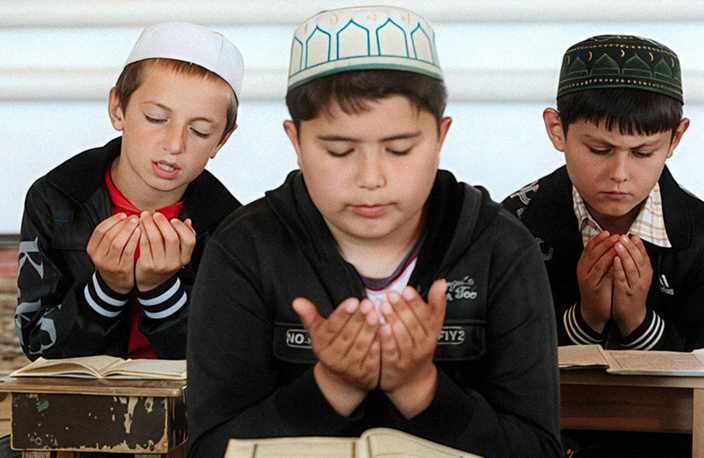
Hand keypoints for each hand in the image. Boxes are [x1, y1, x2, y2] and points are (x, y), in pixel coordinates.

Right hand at [86, 213, 139, 293]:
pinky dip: (134, 240)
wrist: (115, 284)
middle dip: (123, 224)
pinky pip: (128, 251)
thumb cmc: (113, 261)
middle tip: (134, 217)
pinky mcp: (122, 269)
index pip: (100, 230)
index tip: (123, 215)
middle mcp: (98, 257)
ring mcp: (109, 264)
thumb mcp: (105, 249)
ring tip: (138, 223)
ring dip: (129, 230)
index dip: (112, 220)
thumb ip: (110, 235)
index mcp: (92, 249)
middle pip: (109, 235)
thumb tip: (124, 216)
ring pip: (118, 242)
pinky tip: (140, 232)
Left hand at [135, 212, 195, 291]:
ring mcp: (160, 265)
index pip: (189, 240)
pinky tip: (139, 227)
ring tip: (145, 216)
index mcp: (184, 258)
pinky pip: (144, 244)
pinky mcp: (146, 265)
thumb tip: (187, 222)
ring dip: (149, 224)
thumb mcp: (179, 254)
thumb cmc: (165, 263)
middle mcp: (174, 262)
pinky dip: (141, 233)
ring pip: (155, 239)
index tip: (173, 219)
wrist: (152, 283)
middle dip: (162, 222)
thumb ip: (184, 238)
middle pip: (171, 238)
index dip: (182, 228)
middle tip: (155, 214)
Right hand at [292, 297, 379, 416]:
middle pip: (347, 335)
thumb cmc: (332, 347)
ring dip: (370, 329)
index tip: (353, 301)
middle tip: (368, 304)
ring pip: (362, 345)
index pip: (332, 328)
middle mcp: (334, 359)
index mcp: (321, 346)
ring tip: (376, 314)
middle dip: (358, 318)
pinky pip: (374, 356)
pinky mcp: (367, 374)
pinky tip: (385, 329)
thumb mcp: (319, 332)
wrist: (342, 378)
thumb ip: (309, 316)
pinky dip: (380, 342)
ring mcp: (350, 368)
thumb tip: (297, 302)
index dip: (342, 314)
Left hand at [378, 279, 445, 417]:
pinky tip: (380, 327)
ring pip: (403, 337)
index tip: (407, 290)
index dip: (417, 303)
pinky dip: (386, 338)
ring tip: (383, 306)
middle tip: (392, 294)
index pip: (427, 316)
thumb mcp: (431, 327)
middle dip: (403, 308)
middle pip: (414, 325)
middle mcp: (422, 345)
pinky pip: (391, 350)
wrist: (411, 380)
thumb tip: (442, 282)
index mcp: (432, 333)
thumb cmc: (419, 347)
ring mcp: (408, 357)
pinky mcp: (394, 365)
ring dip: (393, 320)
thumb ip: (436, 305)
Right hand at [577, 231, 619, 332]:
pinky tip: (619, 261)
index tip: (607, 233)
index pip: (588, 249)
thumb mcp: (591, 271)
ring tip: (619, 245)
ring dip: (610, 253)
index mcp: (582, 266)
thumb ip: (594, 257)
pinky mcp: (598, 289)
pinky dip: (612, 267)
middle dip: (606, 244)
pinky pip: (606, 276)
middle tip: (616, 236)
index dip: (598, 239)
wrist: (593, 310)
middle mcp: (584, 272)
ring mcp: (590, 281)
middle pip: (594, 254)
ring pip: (600, 263)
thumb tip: (599, 240)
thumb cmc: (595, 288)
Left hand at [612, 235, 651, 336]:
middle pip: (638, 260)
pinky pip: (622, 279)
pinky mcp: (625, 293)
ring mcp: (634, 286)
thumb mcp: (637, 277)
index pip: (644, 256)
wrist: (632, 315)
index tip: (632, 236)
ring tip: (618, 244)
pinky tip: (615, 260)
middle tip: (623, 236)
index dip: (638, 246)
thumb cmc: (631, 292)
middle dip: (630, 247)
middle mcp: (642, 278)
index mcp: (645, 273)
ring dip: (625, 255)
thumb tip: (632, 245)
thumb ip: (635, 263)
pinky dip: (619, 269)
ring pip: (631, 268)